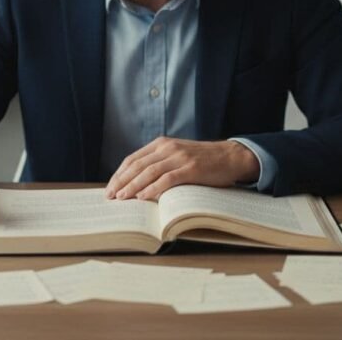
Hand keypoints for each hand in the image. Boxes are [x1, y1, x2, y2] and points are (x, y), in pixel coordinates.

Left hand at [104, 137, 259, 200]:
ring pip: (149, 172)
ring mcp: (179, 157)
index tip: (110, 187)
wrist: (231, 156)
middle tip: (110, 196)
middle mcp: (168, 147)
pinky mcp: (191, 168)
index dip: (119, 174)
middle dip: (121, 181)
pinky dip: (152, 188)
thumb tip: (137, 183)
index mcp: (162, 143)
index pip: (133, 159)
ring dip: (133, 186)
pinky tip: (143, 197)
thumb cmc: (203, 160)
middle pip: (137, 165)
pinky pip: (167, 179)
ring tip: (122, 198)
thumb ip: (160, 163)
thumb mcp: (177, 155)